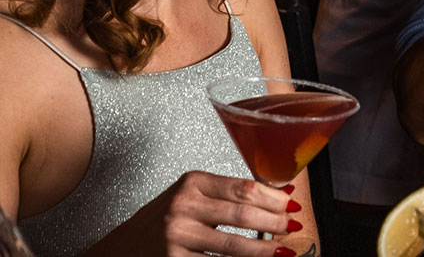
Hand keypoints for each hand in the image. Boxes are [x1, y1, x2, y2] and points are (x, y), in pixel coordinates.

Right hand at [87, 171, 298, 256]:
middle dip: (275, 223)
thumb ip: (227, 194)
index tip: (291, 203)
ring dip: (264, 249)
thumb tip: (277, 195)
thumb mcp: (193, 196)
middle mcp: (183, 206)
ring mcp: (177, 235)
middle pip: (243, 215)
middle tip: (292, 226)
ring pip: (234, 245)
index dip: (274, 197)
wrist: (124, 246)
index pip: (244, 188)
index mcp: (193, 182)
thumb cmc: (164, 219)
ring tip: (283, 250)